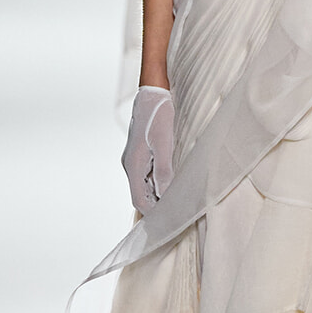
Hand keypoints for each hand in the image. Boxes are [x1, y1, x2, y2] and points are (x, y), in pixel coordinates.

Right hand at [122, 85, 174, 213]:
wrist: (153, 94)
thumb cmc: (159, 115)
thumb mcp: (165, 143)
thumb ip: (164, 170)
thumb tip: (165, 195)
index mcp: (133, 165)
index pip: (139, 200)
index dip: (153, 213)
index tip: (171, 219)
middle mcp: (131, 165)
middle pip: (142, 195)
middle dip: (158, 205)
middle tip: (180, 210)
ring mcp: (135, 160)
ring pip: (146, 186)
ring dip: (160, 193)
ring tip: (180, 198)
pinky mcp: (141, 154)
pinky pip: (149, 175)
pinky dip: (160, 182)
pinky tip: (174, 181)